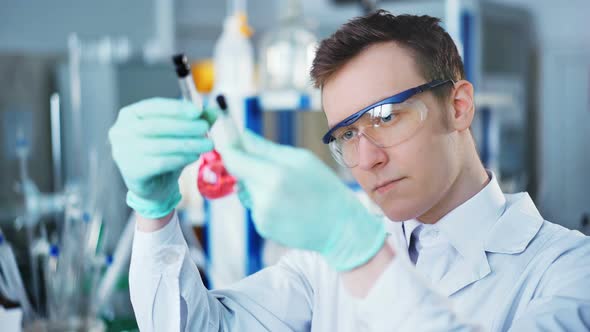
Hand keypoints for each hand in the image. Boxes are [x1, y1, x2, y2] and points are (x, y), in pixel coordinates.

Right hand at [108, 98, 216, 218]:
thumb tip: (214, 111)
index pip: (152, 106)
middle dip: (184, 126)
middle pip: (156, 125)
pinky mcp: (131, 171)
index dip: (176, 108)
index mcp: (128, 115)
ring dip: (187, 143)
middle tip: (205, 128)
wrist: (154, 187)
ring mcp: (122, 152)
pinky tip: (194, 156)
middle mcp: (120, 131)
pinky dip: (180, 158)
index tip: (197, 111)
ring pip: (160, 145)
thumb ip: (194, 121)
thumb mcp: (178, 134)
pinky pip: (160, 163)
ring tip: (207, 144)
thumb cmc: (164, 153)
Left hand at [219, 131, 385, 270]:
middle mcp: (263, 198)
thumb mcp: (301, 159)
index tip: (226, 138)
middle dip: (250, 167)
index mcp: (274, 176)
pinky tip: (286, 205)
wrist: (339, 227)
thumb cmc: (325, 188)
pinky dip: (265, 201)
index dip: (227, 146)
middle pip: (240, 174)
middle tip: (274, 167)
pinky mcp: (262, 228)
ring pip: (247, 190)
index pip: (234, 159)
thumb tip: (242, 135)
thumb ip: (266, 148)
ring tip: (287, 190)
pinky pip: (255, 206)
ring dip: (258, 185)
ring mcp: (261, 216)